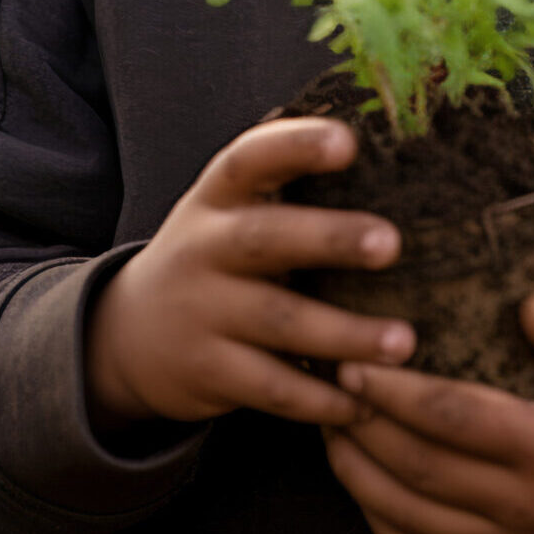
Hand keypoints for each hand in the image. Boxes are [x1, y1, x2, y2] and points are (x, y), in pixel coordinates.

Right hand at [85, 117, 414, 433]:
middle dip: (330, 239)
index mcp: (218, 196)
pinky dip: (319, 397)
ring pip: (277, 321)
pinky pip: (270, 387)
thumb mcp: (231, 209)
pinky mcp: (206, 372)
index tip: (349, 142)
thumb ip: (288, 180)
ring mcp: (201, 311)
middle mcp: (204, 247)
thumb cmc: (217, 255)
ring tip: (404, 342)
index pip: (250, 158)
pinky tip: (363, 402)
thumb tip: (384, 132)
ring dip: (344, 333)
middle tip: (391, 244)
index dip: (296, 146)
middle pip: (266, 238)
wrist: (129, 335)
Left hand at [322, 291, 533, 533]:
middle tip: (325, 378)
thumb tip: (531, 306)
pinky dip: (378, 519)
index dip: (397, 393)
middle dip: (362, 423)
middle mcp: (522, 507)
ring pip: (407, 517)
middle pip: (418, 468)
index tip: (355, 358)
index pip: (454, 419)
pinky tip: (358, 476)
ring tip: (329, 418)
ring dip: (357, 470)